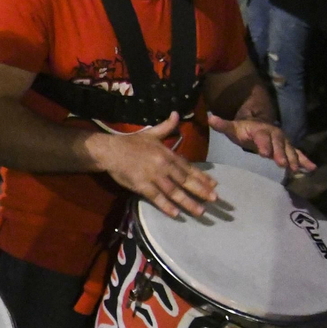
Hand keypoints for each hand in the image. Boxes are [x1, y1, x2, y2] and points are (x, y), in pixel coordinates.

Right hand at [89, 113, 219, 217]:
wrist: (110, 150)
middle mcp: (163, 166)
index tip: (214, 185)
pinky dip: (166, 206)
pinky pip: (156, 197)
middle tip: (215, 200)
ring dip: (188, 202)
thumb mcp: (151, 133)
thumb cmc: (130, 142)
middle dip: (201, 190)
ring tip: (200, 211)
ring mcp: (153, 176)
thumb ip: (167, 126)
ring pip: (174, 191)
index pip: (188, 167)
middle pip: (185, 180)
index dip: (202, 176)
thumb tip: (177, 113)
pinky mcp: (141, 186)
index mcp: (167, 154)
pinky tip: (176, 214)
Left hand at [207, 113, 315, 172]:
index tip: (264, 153)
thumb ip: (223, 125)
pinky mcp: (288, 148)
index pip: (262, 137)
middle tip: (282, 164)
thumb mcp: (232, 128)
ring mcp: (282, 141)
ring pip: (289, 149)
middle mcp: (274, 134)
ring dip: (293, 159)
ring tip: (295, 169)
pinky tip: (312, 168)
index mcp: (259, 129)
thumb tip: (210, 119)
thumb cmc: (243, 130)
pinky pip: (298, 153)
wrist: (257, 126)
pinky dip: (305, 160)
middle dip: (280, 153)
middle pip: (278, 143)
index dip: (263, 144)